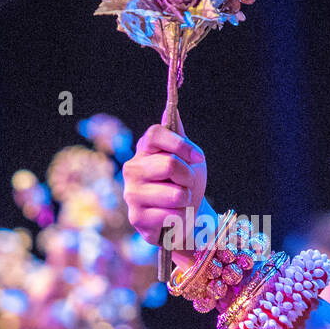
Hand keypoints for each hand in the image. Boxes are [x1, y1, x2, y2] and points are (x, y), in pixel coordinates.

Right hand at [122, 120, 207, 262]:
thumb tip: (171, 110)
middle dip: (189, 177)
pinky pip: (173, 215)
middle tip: (187, 185)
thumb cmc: (185, 184)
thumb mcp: (188, 158)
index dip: (180, 145)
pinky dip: (182, 218)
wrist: (185, 218)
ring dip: (187, 200)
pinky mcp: (137, 218)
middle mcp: (132, 169)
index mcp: (144, 150)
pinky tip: (173, 218)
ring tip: (180, 203)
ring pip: (175, 194)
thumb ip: (179, 137)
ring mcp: (131, 194)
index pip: (154, 134)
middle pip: (169, 164)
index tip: (197, 158)